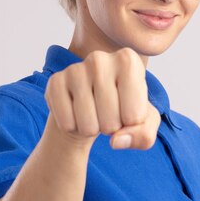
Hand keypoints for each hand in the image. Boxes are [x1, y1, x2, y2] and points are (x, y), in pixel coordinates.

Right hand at [43, 47, 160, 149]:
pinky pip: (67, 124)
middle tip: (108, 114)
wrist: (92, 104)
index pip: (135, 116)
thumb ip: (143, 136)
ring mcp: (75, 69)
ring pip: (88, 125)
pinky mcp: (54, 83)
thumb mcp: (144, 123)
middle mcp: (100, 59)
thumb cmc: (124, 109)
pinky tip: (77, 114)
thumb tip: (116, 141)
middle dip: (111, 128)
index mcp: (129, 61)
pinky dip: (73, 128)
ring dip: (92, 129)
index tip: (129, 109)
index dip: (131, 123)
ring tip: (94, 115)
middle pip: (111, 121)